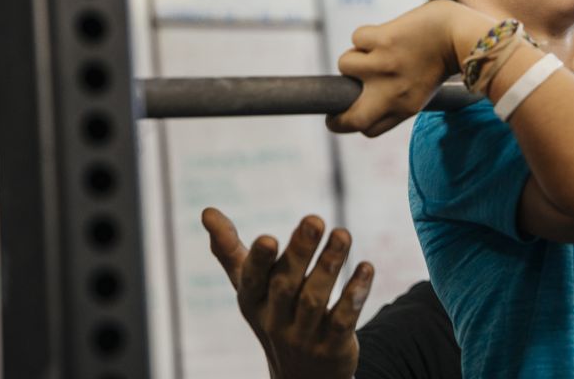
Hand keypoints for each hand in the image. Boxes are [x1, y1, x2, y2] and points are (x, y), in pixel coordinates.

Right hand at [202, 208, 372, 378]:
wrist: (301, 377)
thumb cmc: (273, 315)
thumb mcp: (250, 288)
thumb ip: (230, 251)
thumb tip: (206, 210)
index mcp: (253, 302)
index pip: (252, 281)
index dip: (259, 261)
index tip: (267, 237)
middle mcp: (275, 320)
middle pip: (286, 285)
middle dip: (300, 252)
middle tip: (315, 219)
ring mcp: (304, 336)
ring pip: (315, 300)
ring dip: (330, 265)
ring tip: (343, 233)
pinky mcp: (333, 347)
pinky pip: (343, 320)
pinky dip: (355, 294)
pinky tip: (366, 267)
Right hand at [332, 0, 485, 136]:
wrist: (462, 34)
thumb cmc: (441, 60)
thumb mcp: (420, 92)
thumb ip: (393, 101)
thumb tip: (358, 99)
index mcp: (403, 108)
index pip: (365, 128)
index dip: (350, 122)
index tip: (343, 115)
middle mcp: (390, 92)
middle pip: (347, 119)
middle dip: (335, 117)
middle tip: (334, 99)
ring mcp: (384, 65)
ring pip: (345, 64)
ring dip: (356, 56)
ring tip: (377, 50)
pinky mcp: (382, 39)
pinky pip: (358, 37)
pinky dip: (368, 34)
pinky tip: (387, 33)